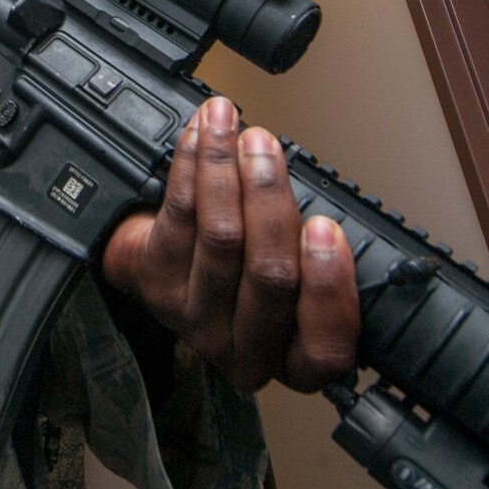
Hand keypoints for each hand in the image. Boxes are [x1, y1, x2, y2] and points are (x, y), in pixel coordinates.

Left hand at [101, 97, 358, 393]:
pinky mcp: (156, 287)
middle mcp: (245, 351)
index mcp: (294, 356)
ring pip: (221, 239)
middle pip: (268, 277)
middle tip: (267, 148)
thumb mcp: (304, 271)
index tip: (326, 228)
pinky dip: (193, 166)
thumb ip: (320, 256)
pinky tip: (202, 137)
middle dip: (271, 201)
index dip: (328, 288)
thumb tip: (332, 206)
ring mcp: (196, 322)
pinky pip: (179, 216)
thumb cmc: (253, 263)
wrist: (172, 264)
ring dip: (227, 171)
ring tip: (235, 132)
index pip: (325, 348)